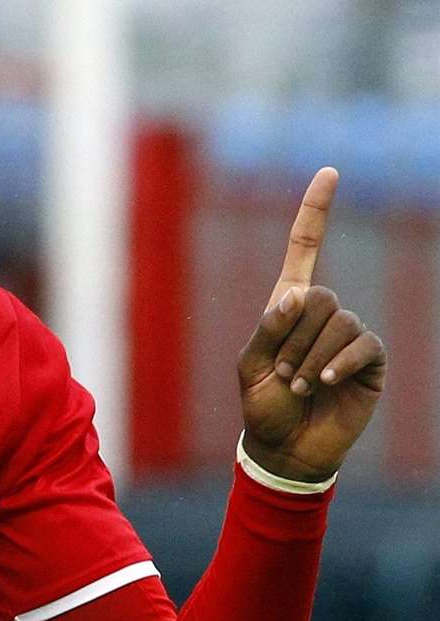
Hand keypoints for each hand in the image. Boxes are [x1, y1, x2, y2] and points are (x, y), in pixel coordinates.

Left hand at [237, 167, 386, 481]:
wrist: (286, 447)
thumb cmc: (262, 406)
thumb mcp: (251, 367)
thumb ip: (269, 329)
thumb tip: (298, 294)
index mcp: (287, 306)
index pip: (305, 248)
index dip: (316, 212)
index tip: (329, 172)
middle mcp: (321, 314)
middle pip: (317, 296)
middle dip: (293, 338)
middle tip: (282, 374)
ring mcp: (348, 336)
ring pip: (337, 322)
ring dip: (310, 358)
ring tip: (298, 386)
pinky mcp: (370, 360)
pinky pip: (361, 344)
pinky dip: (338, 363)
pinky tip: (323, 384)